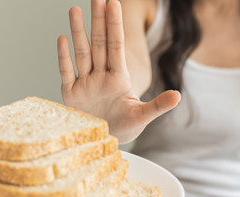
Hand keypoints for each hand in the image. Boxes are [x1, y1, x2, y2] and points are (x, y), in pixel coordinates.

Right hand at [57, 0, 179, 143]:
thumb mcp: (142, 116)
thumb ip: (158, 105)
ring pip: (81, 53)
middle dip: (98, 21)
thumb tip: (178, 95)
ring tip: (74, 10)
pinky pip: (66, 72)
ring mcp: (85, 83)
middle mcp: (101, 76)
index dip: (115, 25)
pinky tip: (62, 38)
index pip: (116, 46)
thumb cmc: (125, 127)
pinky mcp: (71, 94)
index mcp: (119, 78)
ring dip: (78, 32)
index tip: (113, 3)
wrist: (104, 140)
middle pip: (99, 44)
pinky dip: (64, 57)